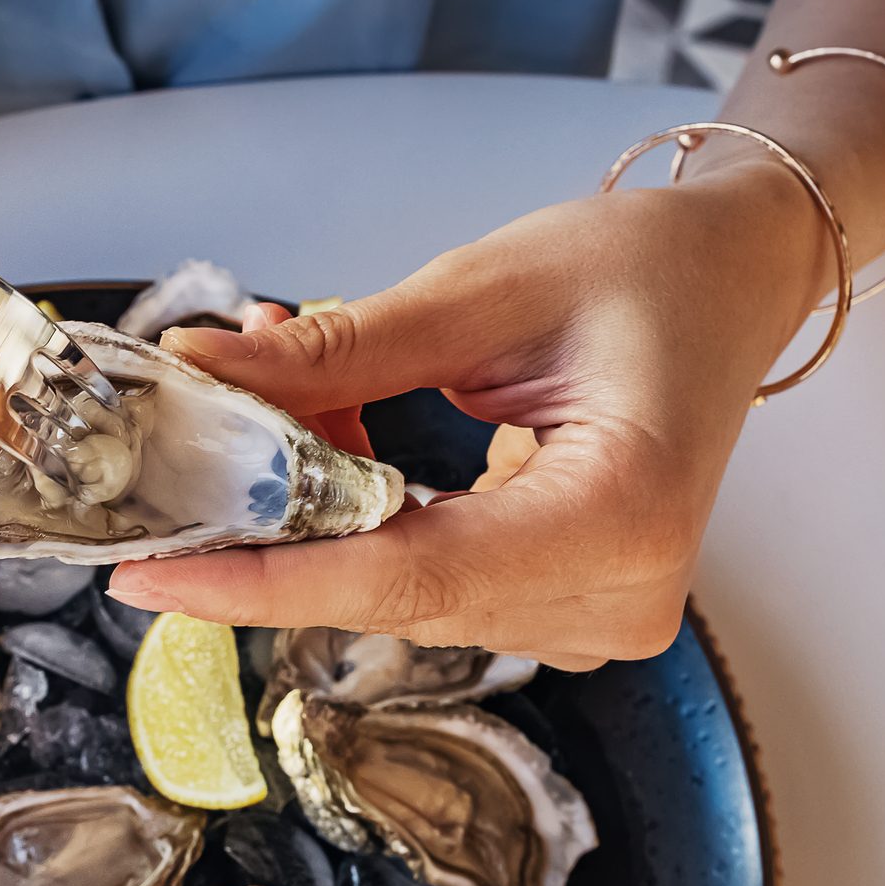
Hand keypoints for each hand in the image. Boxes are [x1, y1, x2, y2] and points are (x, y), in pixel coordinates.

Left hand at [107, 164, 825, 668]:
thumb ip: (342, 351)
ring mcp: (600, 617)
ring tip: (292, 400)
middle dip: (279, 522)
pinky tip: (341, 444)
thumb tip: (203, 372)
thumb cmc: (646, 268)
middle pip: (394, 593)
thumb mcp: (487, 288)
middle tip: (193, 439)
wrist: (734, 279)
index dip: (266, 581)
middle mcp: (618, 596)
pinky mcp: (574, 610)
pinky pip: (435, 584)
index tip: (150, 577)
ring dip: (323, 512)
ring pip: (402, 594)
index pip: (407, 575)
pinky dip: (369, 520)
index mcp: (621, 514)